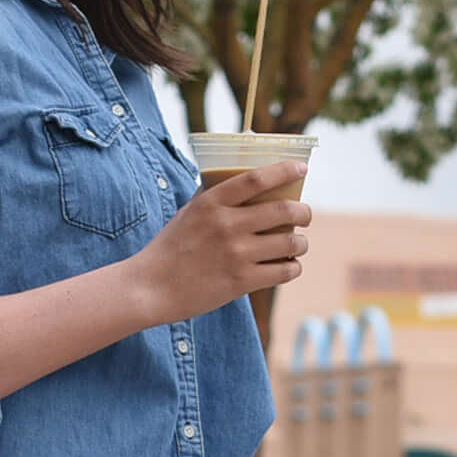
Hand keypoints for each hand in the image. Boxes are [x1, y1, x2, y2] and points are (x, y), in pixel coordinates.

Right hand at [140, 162, 307, 321]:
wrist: (151, 288)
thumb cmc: (170, 248)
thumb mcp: (188, 213)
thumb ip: (213, 196)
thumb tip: (238, 179)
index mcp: (212, 203)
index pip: (256, 179)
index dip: (284, 171)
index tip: (301, 168)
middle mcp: (227, 226)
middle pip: (284, 210)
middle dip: (304, 212)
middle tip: (305, 215)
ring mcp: (236, 255)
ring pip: (290, 242)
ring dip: (301, 242)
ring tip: (298, 244)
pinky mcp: (241, 282)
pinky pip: (284, 271)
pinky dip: (293, 267)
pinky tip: (289, 265)